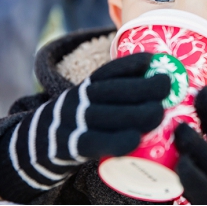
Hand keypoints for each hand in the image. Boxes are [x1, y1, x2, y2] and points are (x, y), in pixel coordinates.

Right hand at [0, 53, 169, 201]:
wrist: (37, 145)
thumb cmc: (83, 118)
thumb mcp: (93, 96)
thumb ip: (119, 86)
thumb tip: (159, 70)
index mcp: (89, 85)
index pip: (111, 70)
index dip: (133, 62)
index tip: (153, 59)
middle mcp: (82, 99)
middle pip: (119, 90)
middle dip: (150, 88)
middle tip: (169, 90)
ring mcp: (78, 122)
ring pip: (113, 115)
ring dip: (142, 114)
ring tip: (160, 115)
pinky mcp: (74, 146)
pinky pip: (99, 142)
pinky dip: (120, 140)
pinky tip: (136, 138)